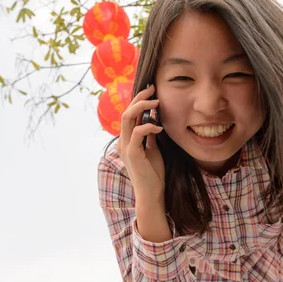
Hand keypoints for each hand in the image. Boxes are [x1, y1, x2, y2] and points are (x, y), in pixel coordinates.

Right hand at [117, 84, 164, 200]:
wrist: (152, 193)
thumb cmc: (153, 173)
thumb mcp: (152, 149)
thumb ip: (149, 135)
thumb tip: (154, 120)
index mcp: (126, 139)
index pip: (129, 114)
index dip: (138, 100)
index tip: (152, 91)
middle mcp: (123, 141)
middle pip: (126, 112)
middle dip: (140, 98)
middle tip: (153, 88)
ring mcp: (126, 147)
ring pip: (127, 118)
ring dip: (142, 107)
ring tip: (156, 102)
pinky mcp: (132, 154)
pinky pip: (136, 133)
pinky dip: (148, 126)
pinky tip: (159, 127)